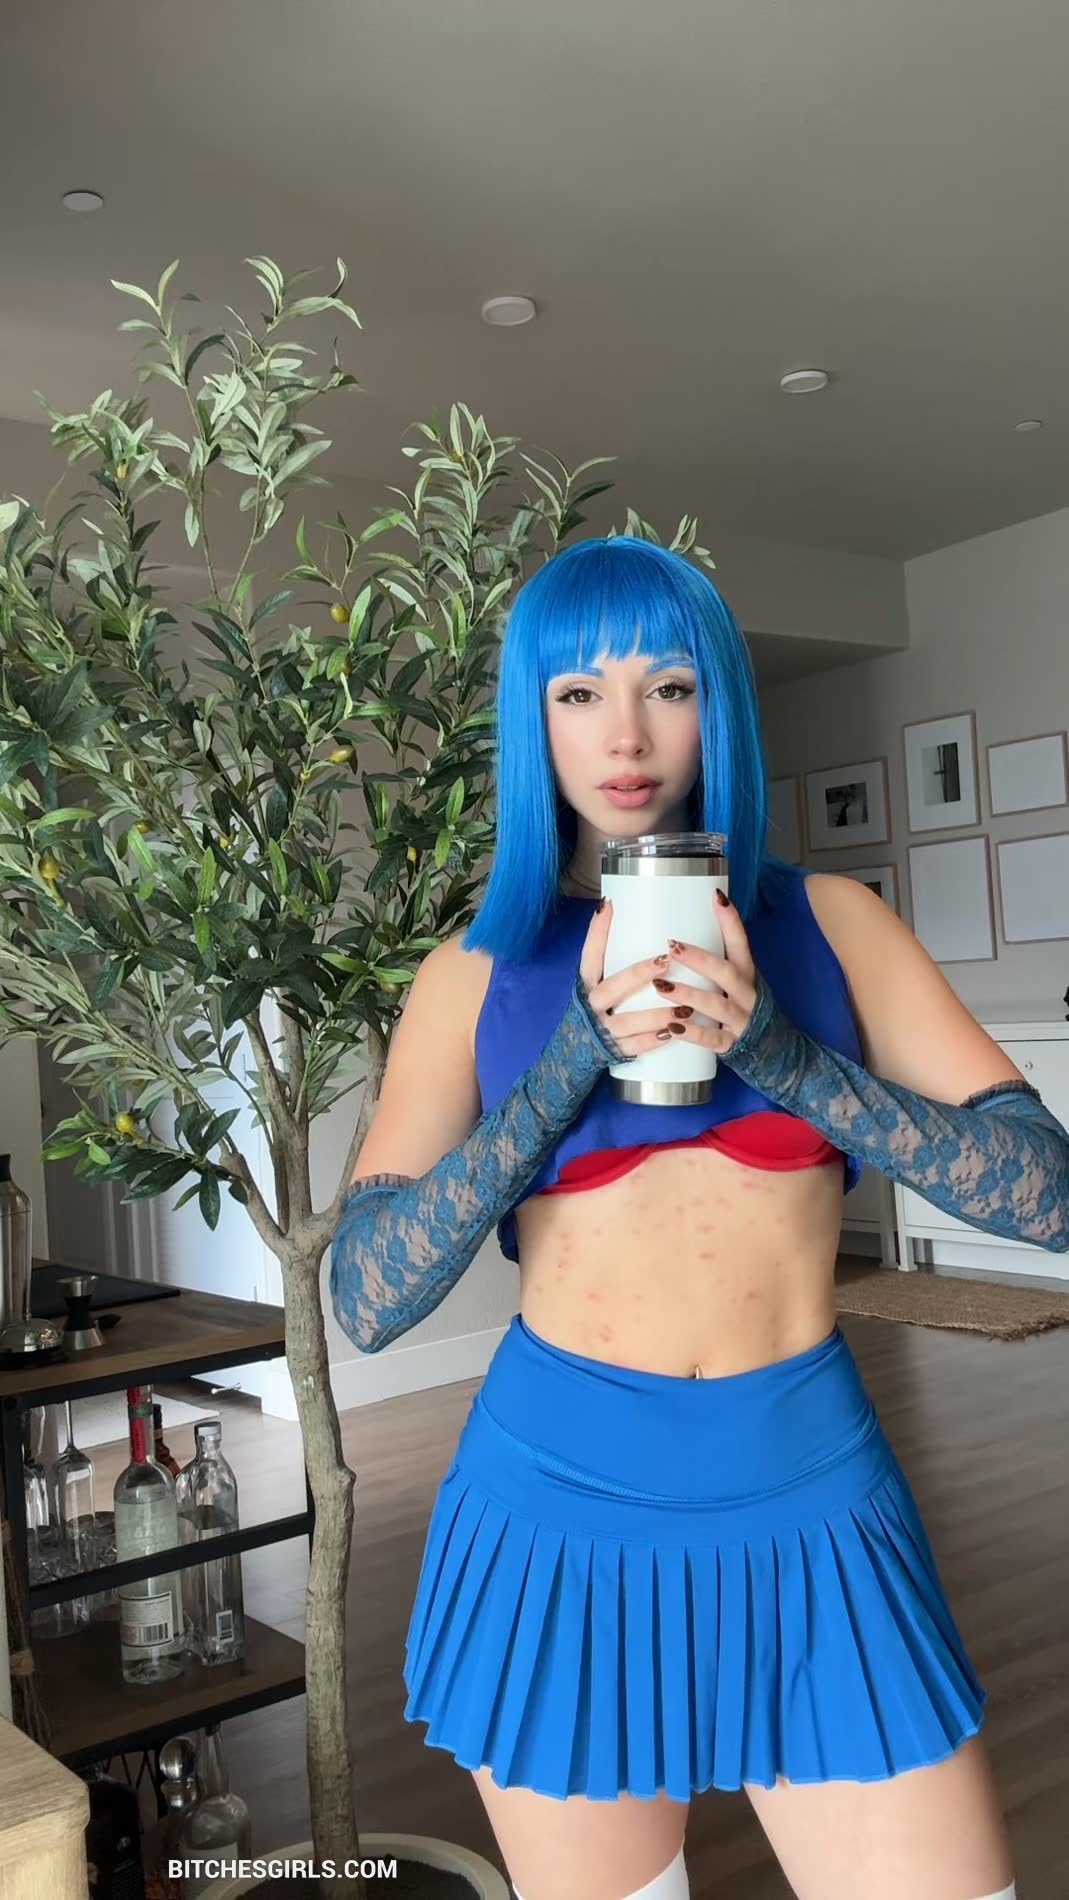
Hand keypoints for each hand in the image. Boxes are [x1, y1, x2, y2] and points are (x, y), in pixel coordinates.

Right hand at [578, 901, 697, 1055]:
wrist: (571, 1054)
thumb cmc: (593, 1011)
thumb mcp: (593, 984)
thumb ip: (607, 958)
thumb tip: (616, 909)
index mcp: (585, 984)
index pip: (588, 954)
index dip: (597, 932)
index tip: (610, 907)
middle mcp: (590, 1005)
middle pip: (612, 987)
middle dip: (638, 974)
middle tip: (665, 960)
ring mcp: (600, 1030)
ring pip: (627, 1021)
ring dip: (656, 1015)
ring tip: (684, 1008)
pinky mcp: (610, 1052)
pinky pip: (632, 1048)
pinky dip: (652, 1042)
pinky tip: (672, 1034)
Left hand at [652, 889, 760, 1055]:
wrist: (776, 1050)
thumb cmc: (745, 1008)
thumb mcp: (738, 983)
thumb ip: (715, 965)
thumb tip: (680, 939)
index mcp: (747, 975)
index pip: (741, 943)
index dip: (731, 921)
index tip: (717, 897)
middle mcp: (747, 995)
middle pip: (726, 972)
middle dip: (699, 959)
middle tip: (672, 946)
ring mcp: (741, 1020)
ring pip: (716, 1004)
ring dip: (689, 994)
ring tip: (661, 987)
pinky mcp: (733, 1044)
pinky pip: (712, 1039)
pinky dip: (693, 1033)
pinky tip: (673, 1028)